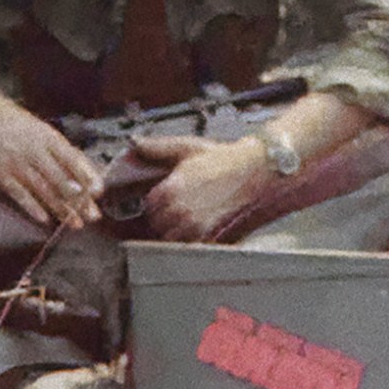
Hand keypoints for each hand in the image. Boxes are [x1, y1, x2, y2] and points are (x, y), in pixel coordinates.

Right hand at [0, 83, 102, 226]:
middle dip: (78, 199)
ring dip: (60, 208)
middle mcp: (34, 150)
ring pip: (42, 189)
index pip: (72, 159)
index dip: (87, 176)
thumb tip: (88, 168)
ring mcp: (16, 163)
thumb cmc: (18, 124)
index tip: (99, 190)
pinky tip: (44, 219)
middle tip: (93, 215)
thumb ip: (63, 150)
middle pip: (59, 178)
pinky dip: (32, 207)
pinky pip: (18, 194)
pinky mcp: (0, 174)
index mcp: (48, 138)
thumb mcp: (43, 130)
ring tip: (75, 223)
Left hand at [136, 135, 270, 241]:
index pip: (149, 205)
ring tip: (187, 217)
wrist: (254, 172)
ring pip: (170, 237)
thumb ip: (157, 147)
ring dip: (174, 230)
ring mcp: (193, 226)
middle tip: (178, 206)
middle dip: (163, 216)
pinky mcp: (207, 236)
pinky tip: (197, 226)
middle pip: (157, 224)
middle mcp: (179, 211)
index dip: (156, 201)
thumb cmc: (223, 160)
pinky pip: (187, 245)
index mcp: (170, 190)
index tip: (165, 197)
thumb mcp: (187, 148)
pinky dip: (188, 239)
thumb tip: (135, 143)